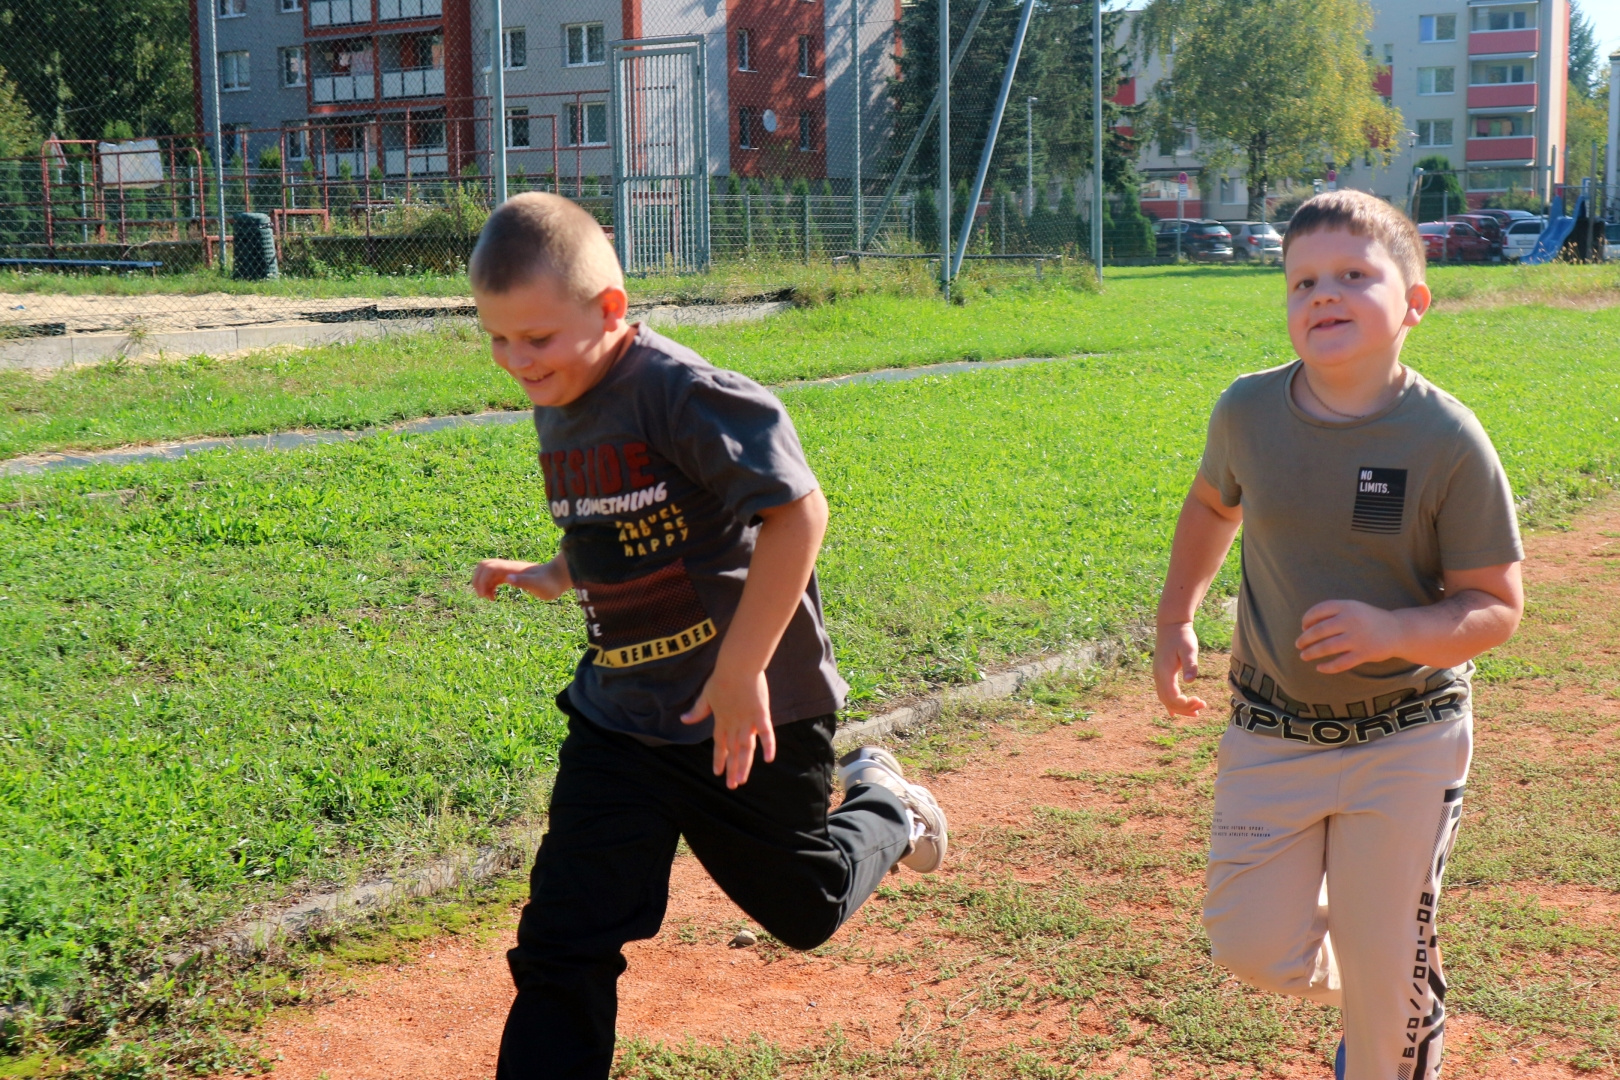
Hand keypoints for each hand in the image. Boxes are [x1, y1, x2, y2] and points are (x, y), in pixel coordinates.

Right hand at [472, 558, 570, 601]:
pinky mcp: (513, 577)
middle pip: (483, 566)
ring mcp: (510, 572)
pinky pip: (494, 579)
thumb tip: (508, 579)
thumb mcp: (537, 585)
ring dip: (483, 584)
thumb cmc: (550, 582)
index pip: (488, 567)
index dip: (482, 579)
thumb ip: (523, 581)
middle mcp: (508, 568)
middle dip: (478, 579)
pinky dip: (489, 587)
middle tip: (482, 595)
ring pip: (487, 573)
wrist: (559, 578)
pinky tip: (494, 598)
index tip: (485, 595)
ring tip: (489, 598)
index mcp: (511, 568)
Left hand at [680, 667, 776, 788]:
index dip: (719, 758)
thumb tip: (683, 719)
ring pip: (746, 747)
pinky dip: (768, 745)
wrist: (737, 665)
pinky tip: (769, 759)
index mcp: (721, 720)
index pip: (719, 744)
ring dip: (744, 765)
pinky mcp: (760, 713)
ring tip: (741, 780)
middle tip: (732, 785)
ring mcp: (747, 720)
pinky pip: (766, 733)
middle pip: (733, 750)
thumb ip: (697, 710)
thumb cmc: (722, 678)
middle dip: (732, 768)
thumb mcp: (706, 695)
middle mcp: (734, 724)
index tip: (718, 772)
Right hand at [1154, 621, 1207, 716]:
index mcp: (1164, 672)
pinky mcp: (1161, 674)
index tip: (1199, 701)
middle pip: (1168, 701)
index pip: (1172, 697)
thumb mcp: (1189, 648)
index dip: (1185, 704)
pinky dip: (1171, 704)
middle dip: (1185, 708)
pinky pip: (1163, 694)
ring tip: (1195, 712)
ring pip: (1165, 699)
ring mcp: (1158, 675)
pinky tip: (1175, 712)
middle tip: (1202, 707)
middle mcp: (1158, 676)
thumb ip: (1190, 664)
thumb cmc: (1182, 636)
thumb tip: (1190, 681)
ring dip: (1180, 708)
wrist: (1171, 625)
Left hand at [1296, 599, 1400, 673]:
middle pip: (1319, 631)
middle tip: (1298, 645)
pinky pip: (1340, 663)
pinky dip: (1327, 667)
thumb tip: (1306, 626)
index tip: (1303, 627)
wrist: (1398, 630)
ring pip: (1326, 648)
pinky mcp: (1364, 653)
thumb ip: (1333, 614)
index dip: (1307, 619)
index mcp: (1347, 606)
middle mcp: (1351, 620)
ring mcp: (1357, 638)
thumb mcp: (1353, 608)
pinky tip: (1319, 668)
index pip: (1319, 610)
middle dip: (1305, 639)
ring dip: (1311, 653)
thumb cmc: (1369, 619)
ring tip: (1304, 656)